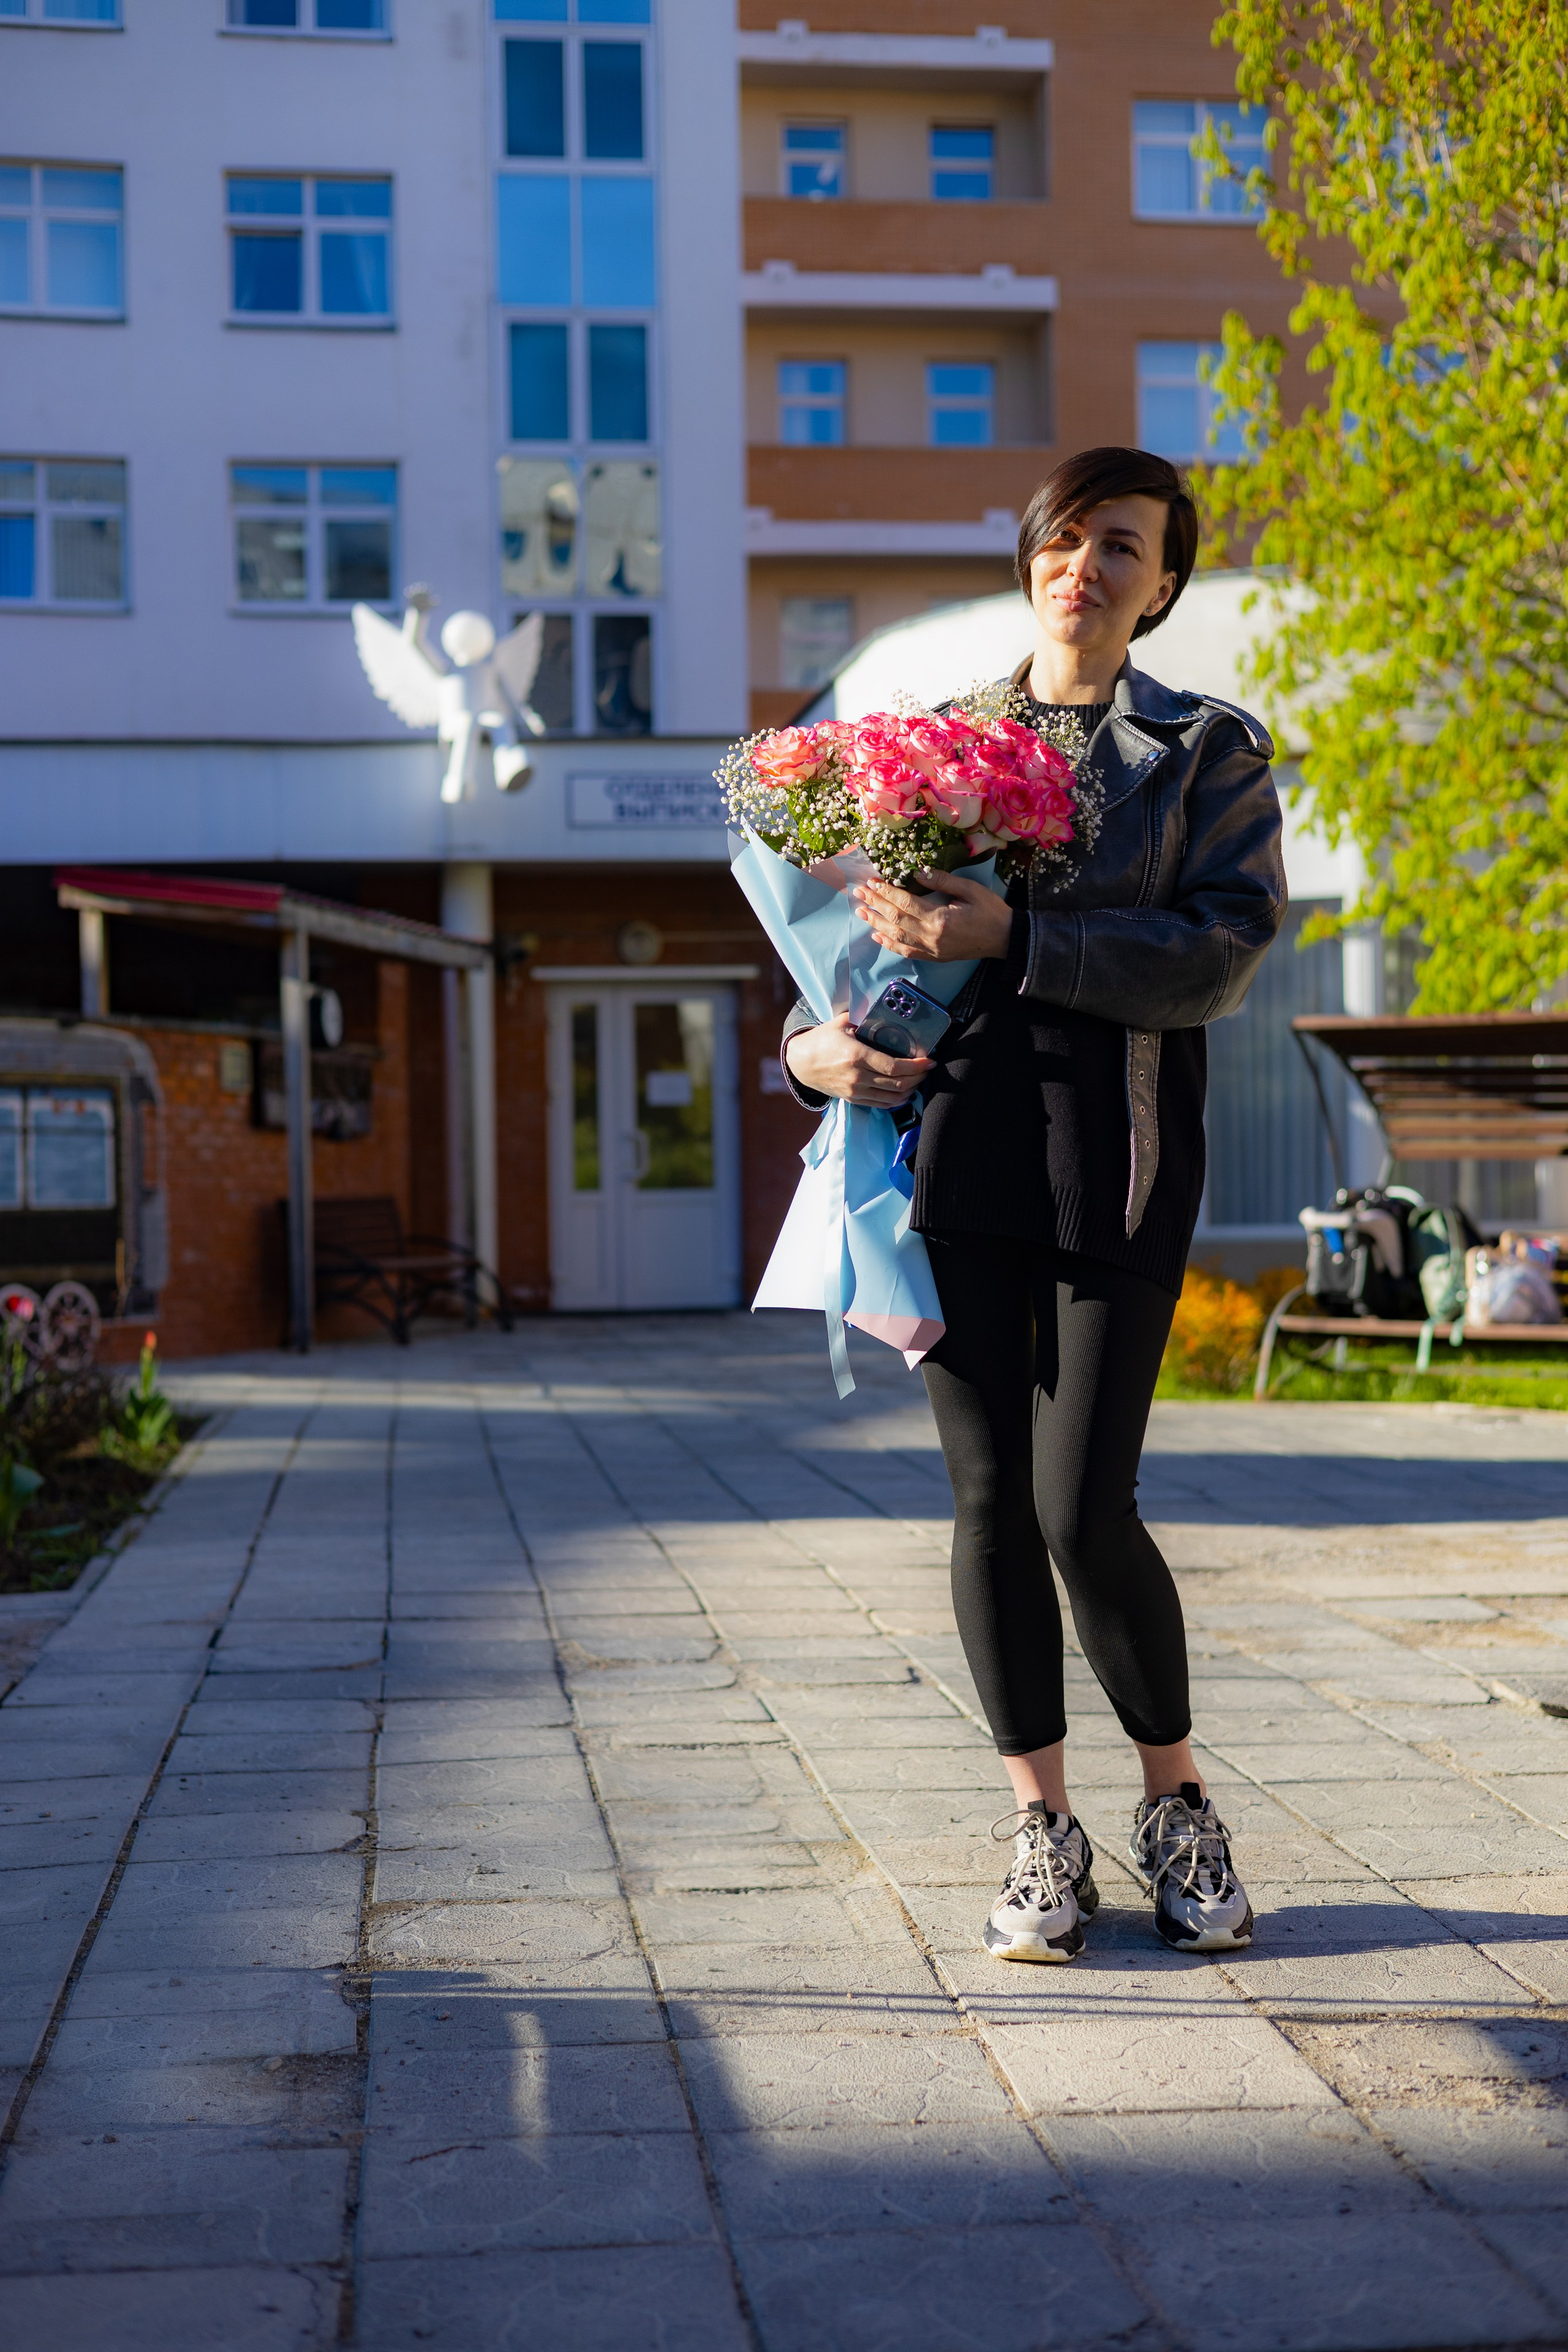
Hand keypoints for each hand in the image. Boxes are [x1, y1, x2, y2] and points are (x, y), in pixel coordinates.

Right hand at [783, 1011, 933, 1105]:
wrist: (801, 1063)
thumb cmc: (822, 1040)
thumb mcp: (841, 1022)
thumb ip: (863, 1016)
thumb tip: (884, 1010)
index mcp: (857, 1057)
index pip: (894, 1067)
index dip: (916, 1067)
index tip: (929, 1061)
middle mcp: (857, 1078)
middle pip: (898, 1084)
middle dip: (918, 1078)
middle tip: (927, 1069)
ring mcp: (855, 1091)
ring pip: (892, 1098)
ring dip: (911, 1090)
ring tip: (919, 1079)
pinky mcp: (853, 1099)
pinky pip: (881, 1104)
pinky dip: (897, 1100)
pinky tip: (905, 1091)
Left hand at [854, 870, 1012, 961]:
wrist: (1006, 938)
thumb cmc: (991, 911)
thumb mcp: (970, 889)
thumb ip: (943, 881)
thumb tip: (917, 874)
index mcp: (941, 918)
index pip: (905, 903)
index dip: (886, 892)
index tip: (872, 882)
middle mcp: (932, 937)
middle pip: (896, 920)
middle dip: (875, 905)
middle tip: (858, 893)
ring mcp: (932, 950)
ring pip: (897, 938)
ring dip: (877, 924)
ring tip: (861, 912)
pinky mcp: (935, 958)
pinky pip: (907, 952)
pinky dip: (890, 944)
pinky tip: (878, 935)